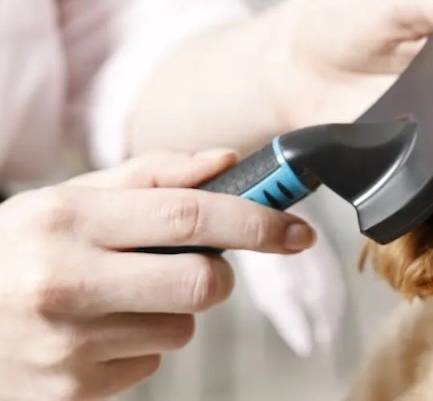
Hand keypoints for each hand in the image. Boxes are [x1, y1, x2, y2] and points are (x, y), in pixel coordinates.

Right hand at [0, 150, 315, 399]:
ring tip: (116, 298)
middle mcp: (63, 282)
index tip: (297, 230)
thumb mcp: (66, 201)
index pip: (189, 216)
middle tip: (190, 263)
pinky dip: (137, 348)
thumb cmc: (16, 253)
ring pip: (182, 328)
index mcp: (66, 220)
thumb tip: (227, 163)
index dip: (257, 222)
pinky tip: (94, 333)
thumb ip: (152, 177)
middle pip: (203, 281)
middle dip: (216, 272)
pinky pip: (150, 367)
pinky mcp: (69, 392)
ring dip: (170, 311)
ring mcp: (65, 345)